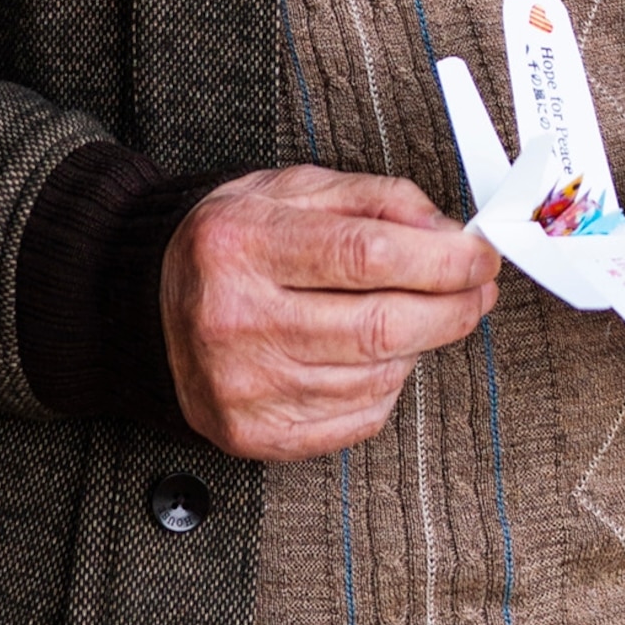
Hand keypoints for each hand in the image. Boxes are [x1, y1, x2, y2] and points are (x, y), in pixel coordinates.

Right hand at [162, 166, 500, 459]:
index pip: (365, 255)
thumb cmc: (230, 243)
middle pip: (379, 326)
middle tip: (478, 291)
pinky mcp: (254, 435)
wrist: (145, 306)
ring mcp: (244, 387)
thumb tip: (447, 234)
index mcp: (243, 245)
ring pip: (376, 376)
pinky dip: (387, 386)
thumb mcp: (290, 189)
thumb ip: (372, 199)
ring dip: (419, 345)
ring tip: (415, 315)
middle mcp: (237, 320)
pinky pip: (358, 419)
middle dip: (451, 309)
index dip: (440, 260)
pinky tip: (374, 356)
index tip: (480, 257)